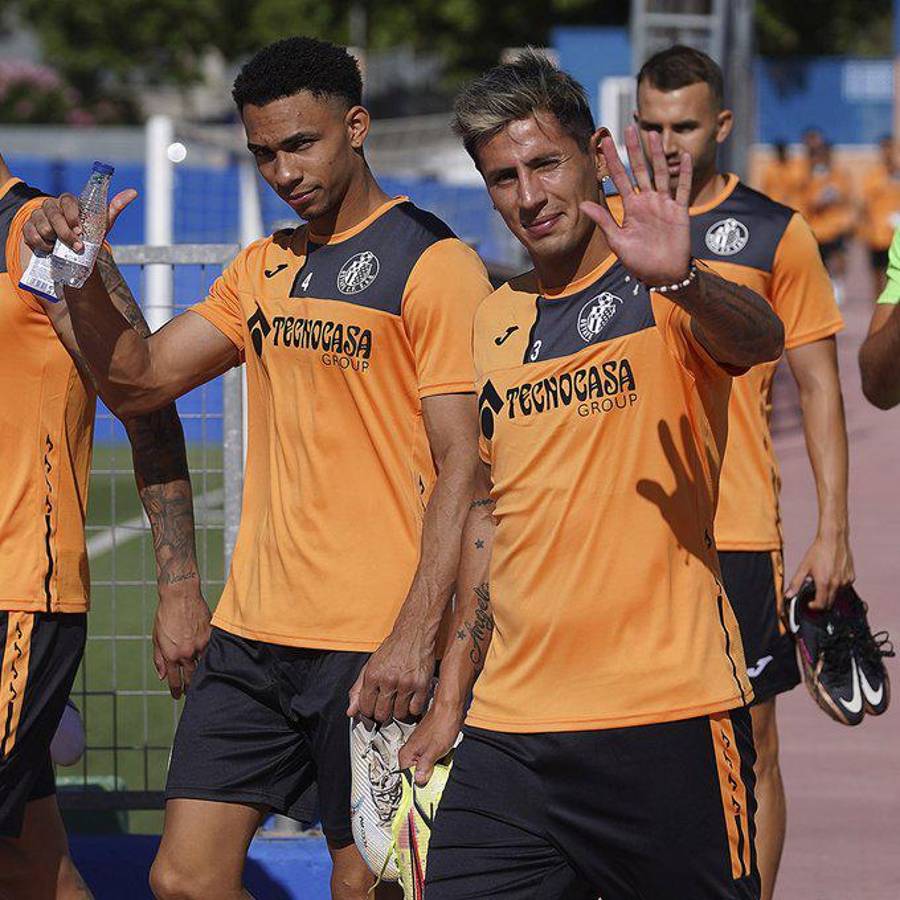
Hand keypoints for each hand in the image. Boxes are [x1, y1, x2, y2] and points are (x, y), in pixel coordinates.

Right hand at [23, 189, 137, 254]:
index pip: (67, 201)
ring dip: (54, 240)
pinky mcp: (28, 228)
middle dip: (65, 233)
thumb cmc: (88, 232)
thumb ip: (115, 207)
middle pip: (53, 215)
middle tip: (77, 246)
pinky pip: (31, 235)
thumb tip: (133, 192)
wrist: (73, 249)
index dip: (72, 216)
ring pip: (42, 226)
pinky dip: (41, 245)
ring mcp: (37, 216)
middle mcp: (51, 205)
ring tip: (64, 247)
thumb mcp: (102, 222)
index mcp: (67, 201)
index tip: (81, 230)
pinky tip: (51, 249)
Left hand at [152, 585, 211, 698]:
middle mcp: (187, 653)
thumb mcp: (157, 638)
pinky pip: (213, 650)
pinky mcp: (211, 635)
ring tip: (202, 678)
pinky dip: (211, 656)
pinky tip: (212, 660)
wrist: (180, 595)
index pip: (175, 680)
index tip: (177, 696)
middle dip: (190, 687)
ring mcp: (201, 645)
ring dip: (203, 673)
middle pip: (192, 677)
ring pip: (204, 665)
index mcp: (172, 655)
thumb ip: (159, 659)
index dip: (176, 691)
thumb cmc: (165, 615)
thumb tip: (162, 676)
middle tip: (190, 692)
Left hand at [347, 628, 433, 722]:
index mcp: (373, 676)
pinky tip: (411, 699)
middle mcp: (388, 680)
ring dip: (399, 711)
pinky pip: (415, 709)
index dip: (368, 711)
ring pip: (399, 714)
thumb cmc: (392, 649)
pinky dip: (413, 708)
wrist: (413, 634)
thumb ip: (358, 690)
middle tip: (387, 705)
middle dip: (383, 713)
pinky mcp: (421, 684)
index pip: (365, 708)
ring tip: (400, 700)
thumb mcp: (370, 665)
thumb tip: (351, 711)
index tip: (373, 708)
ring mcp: (406, 683)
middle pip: (382, 714)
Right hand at [397, 698, 463, 785]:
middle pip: (415, 776)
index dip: (416, 786)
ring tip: (441, 765)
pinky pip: (432, 763)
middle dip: (426, 779)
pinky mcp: (428, 748)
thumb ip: (424, 768)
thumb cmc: (442, 724)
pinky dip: (439, 764)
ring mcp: (419, 750)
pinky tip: (445, 760)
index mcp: (406, 754)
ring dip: (434, 771)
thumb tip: (418, 783)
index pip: (405, 780)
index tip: (425, 791)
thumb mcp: (434, 751)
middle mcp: (410, 752)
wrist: (451, 709)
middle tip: (436, 776)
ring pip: (425, 770)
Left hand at [579, 125, 691, 285]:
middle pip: (639, 169)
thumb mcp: (617, 241)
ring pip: (661, 173)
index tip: (603, 142)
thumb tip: (582, 204)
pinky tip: (684, 157)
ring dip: (657, 154)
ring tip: (653, 134)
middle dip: (634, 149)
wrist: (662, 275)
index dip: (611, 160)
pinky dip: (684, 174)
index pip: (618, 178)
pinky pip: (682, 189)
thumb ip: (603, 220)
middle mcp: (646, 202)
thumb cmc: (639, 261)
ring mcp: (664, 205)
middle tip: (628, 127)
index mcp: (630, 207)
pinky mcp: (679, 212)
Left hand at [785, 531, 854, 609]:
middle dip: (821, 602)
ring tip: (822, 582)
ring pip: (838, 595)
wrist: (833, 539)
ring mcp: (846, 581)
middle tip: (814, 595)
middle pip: (830, 602)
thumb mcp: (804, 567)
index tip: (810, 604)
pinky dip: (837, 586)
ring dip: (829, 593)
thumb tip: (789, 594)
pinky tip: (831, 577)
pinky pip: (844, 587)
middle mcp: (837, 584)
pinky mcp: (851, 577)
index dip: (814, 606)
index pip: (822, 605)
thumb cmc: (819, 551)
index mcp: (825, 583)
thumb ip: (796, 583)